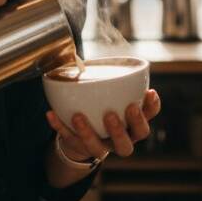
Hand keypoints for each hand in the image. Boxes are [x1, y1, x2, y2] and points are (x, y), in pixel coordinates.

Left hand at [46, 89, 161, 160]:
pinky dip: (59, 126)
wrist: (86, 137)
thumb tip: (111, 51)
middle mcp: (118, 142)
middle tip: (111, 114)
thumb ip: (120, 84)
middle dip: (119, 131)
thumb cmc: (107, 109)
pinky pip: (67, 139)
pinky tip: (51, 113)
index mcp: (131, 130)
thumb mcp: (117, 99)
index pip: (145, 125)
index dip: (150, 111)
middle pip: (125, 146)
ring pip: (97, 148)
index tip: (149, 93)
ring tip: (78, 116)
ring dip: (87, 132)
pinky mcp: (78, 147)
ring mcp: (99, 147)